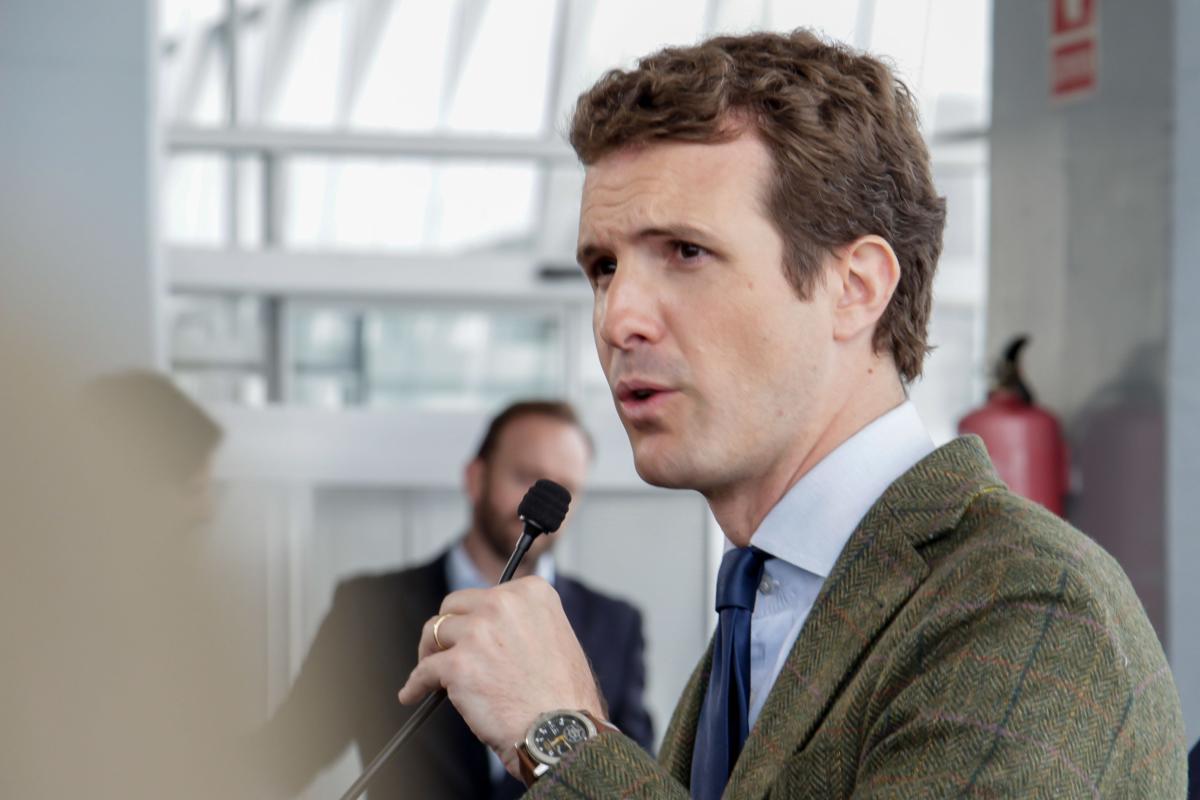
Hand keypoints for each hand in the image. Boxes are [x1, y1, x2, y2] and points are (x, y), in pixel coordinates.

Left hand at [397, 576, 605, 777]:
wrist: (560, 731)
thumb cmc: (563, 695)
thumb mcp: (555, 636)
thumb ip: (522, 623)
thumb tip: (487, 630)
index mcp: (530, 592)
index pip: (487, 594)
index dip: (476, 616)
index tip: (472, 632)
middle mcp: (502, 603)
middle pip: (454, 605)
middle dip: (449, 628)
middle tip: (446, 650)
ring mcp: (478, 632)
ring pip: (434, 632)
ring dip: (430, 653)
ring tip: (431, 671)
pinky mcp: (458, 665)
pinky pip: (424, 671)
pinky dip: (416, 684)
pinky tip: (413, 693)